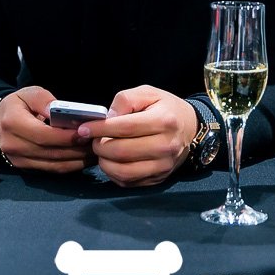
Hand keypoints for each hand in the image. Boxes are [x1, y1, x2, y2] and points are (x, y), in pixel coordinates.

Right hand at [0, 87, 93, 172]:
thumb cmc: (18, 104)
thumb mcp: (29, 93)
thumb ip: (44, 100)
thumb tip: (59, 112)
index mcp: (12, 123)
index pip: (43, 135)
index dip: (65, 137)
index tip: (84, 133)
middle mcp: (13, 145)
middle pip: (51, 152)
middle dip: (76, 149)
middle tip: (96, 142)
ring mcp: (18, 160)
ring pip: (54, 165)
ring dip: (77, 160)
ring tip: (94, 151)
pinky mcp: (26, 168)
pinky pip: (52, 169)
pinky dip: (70, 165)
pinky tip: (83, 158)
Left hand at [79, 85, 198, 187]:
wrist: (190, 128)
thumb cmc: (165, 108)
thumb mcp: (148, 93)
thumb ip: (125, 100)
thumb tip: (106, 118)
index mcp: (164, 121)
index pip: (125, 127)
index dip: (99, 129)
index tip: (84, 129)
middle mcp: (166, 146)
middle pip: (122, 151)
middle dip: (99, 146)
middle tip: (93, 140)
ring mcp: (163, 165)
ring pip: (123, 171)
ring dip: (104, 162)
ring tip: (102, 151)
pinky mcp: (158, 178)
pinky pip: (128, 182)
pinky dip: (113, 173)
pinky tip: (112, 161)